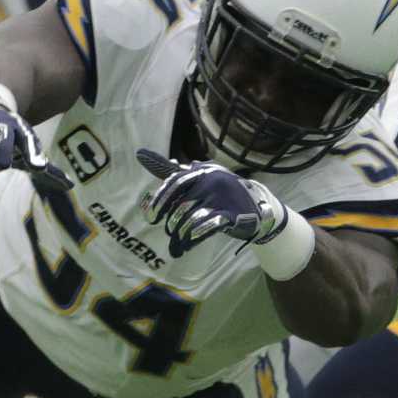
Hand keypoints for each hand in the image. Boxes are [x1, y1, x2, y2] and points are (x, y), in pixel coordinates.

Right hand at [0, 84, 70, 193]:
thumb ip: (46, 169)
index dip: (34, 154)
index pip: (29, 142)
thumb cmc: (8, 135)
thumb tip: (69, 186)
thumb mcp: (27, 148)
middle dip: (5, 146)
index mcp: (20, 132)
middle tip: (4, 164)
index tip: (39, 167)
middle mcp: (1, 126)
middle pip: (5, 135)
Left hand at [137, 148, 287, 259]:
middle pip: (181, 206)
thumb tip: (140, 153)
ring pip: (191, 218)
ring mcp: (224, 197)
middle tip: (172, 233)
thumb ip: (172, 172)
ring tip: (179, 244)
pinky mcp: (233, 214)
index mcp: (202, 171)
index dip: (160, 201)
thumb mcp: (199, 179)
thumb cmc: (220, 194)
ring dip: (181, 235)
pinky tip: (189, 243)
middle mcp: (212, 180)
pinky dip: (194, 236)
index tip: (151, 218)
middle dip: (172, 224)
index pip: (175, 183)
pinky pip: (207, 226)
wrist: (257, 207)